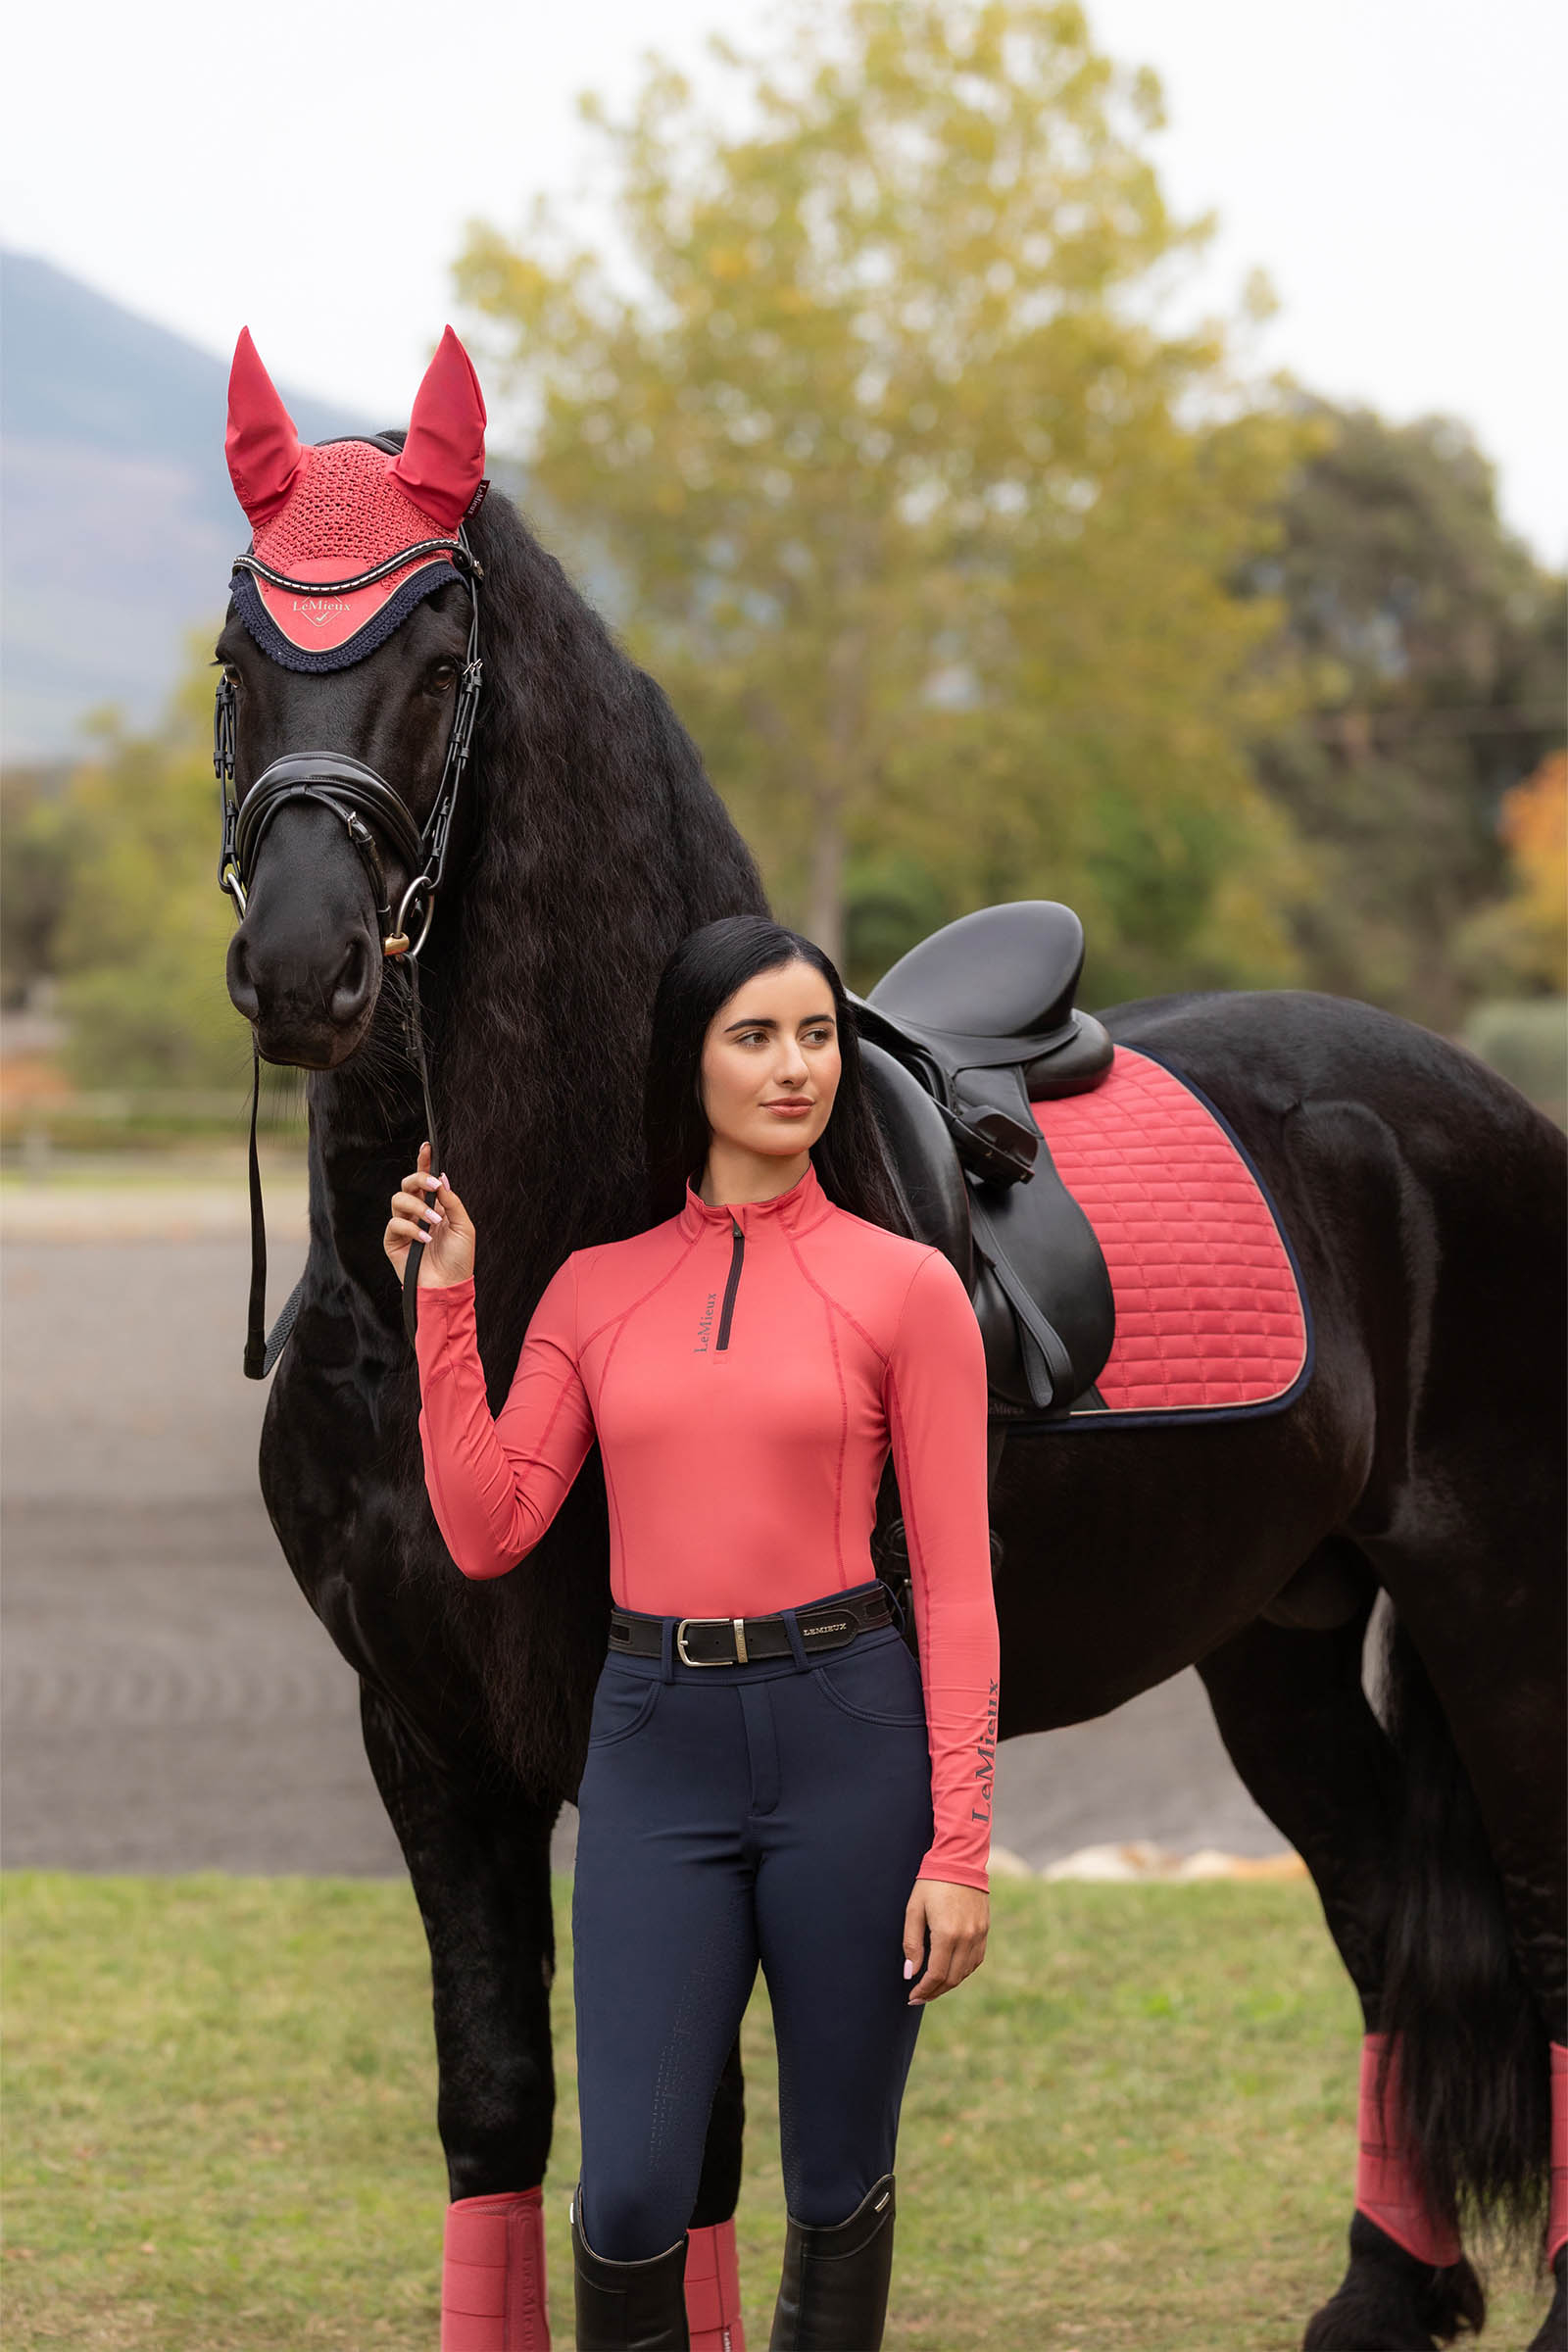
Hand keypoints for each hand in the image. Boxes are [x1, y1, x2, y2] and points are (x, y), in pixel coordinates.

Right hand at [384, 1141, 475, 1289]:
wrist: (449, 1286)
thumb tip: (442, 1178)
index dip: (424, 1161)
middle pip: (408, 1184)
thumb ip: (452, 1202)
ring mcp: (404, 1226)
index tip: (428, 1145)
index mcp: (435, 1207)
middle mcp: (417, 1213)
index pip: (426, 1181)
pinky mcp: (393, 1241)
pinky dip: (411, 1228)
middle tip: (434, 1187)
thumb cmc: (459, 1259)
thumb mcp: (464, 1226)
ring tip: (434, 1221)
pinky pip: (395, 1224)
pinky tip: (425, 1239)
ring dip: (418, 1206)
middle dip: (419, 1179)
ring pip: (398, 1199)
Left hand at [902, 1878, 988, 2003]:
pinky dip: (963, 1970)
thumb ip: (912, 1944)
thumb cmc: (931, 1883)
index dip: (924, 1990)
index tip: (911, 1996)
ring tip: (932, 1986)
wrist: (959, 1860)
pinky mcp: (985, 1929)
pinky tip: (951, 1971)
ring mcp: (979, 1934)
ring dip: (949, 1983)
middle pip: (952, 1979)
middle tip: (919, 1996)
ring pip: (965, 1972)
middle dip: (934, 1991)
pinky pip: (976, 1959)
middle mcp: (967, 1938)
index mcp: (947, 1934)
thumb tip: (910, 1973)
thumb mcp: (914, 1910)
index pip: (936, 1975)